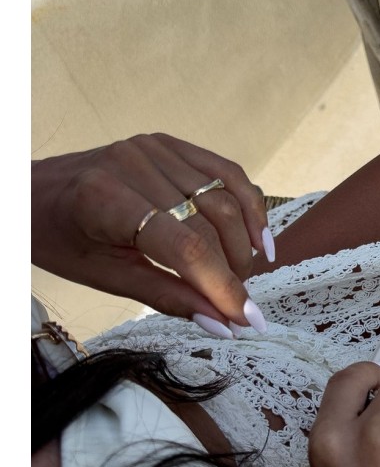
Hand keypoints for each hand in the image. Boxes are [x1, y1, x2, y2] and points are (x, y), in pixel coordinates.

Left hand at [31, 134, 272, 332]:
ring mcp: (154, 148)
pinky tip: (257, 238)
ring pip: (226, 198)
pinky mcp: (170, 142)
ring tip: (246, 276)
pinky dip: (248, 206)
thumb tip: (222, 324)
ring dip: (245, 243)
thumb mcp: (105, 277)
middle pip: (210, 223)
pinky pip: (226, 173)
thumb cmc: (61, 239)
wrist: (34, 193)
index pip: (186, 248)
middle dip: (236, 271)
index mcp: (106, 199)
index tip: (248, 321)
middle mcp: (133, 164)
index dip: (224, 287)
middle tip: (242, 307)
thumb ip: (168, 297)